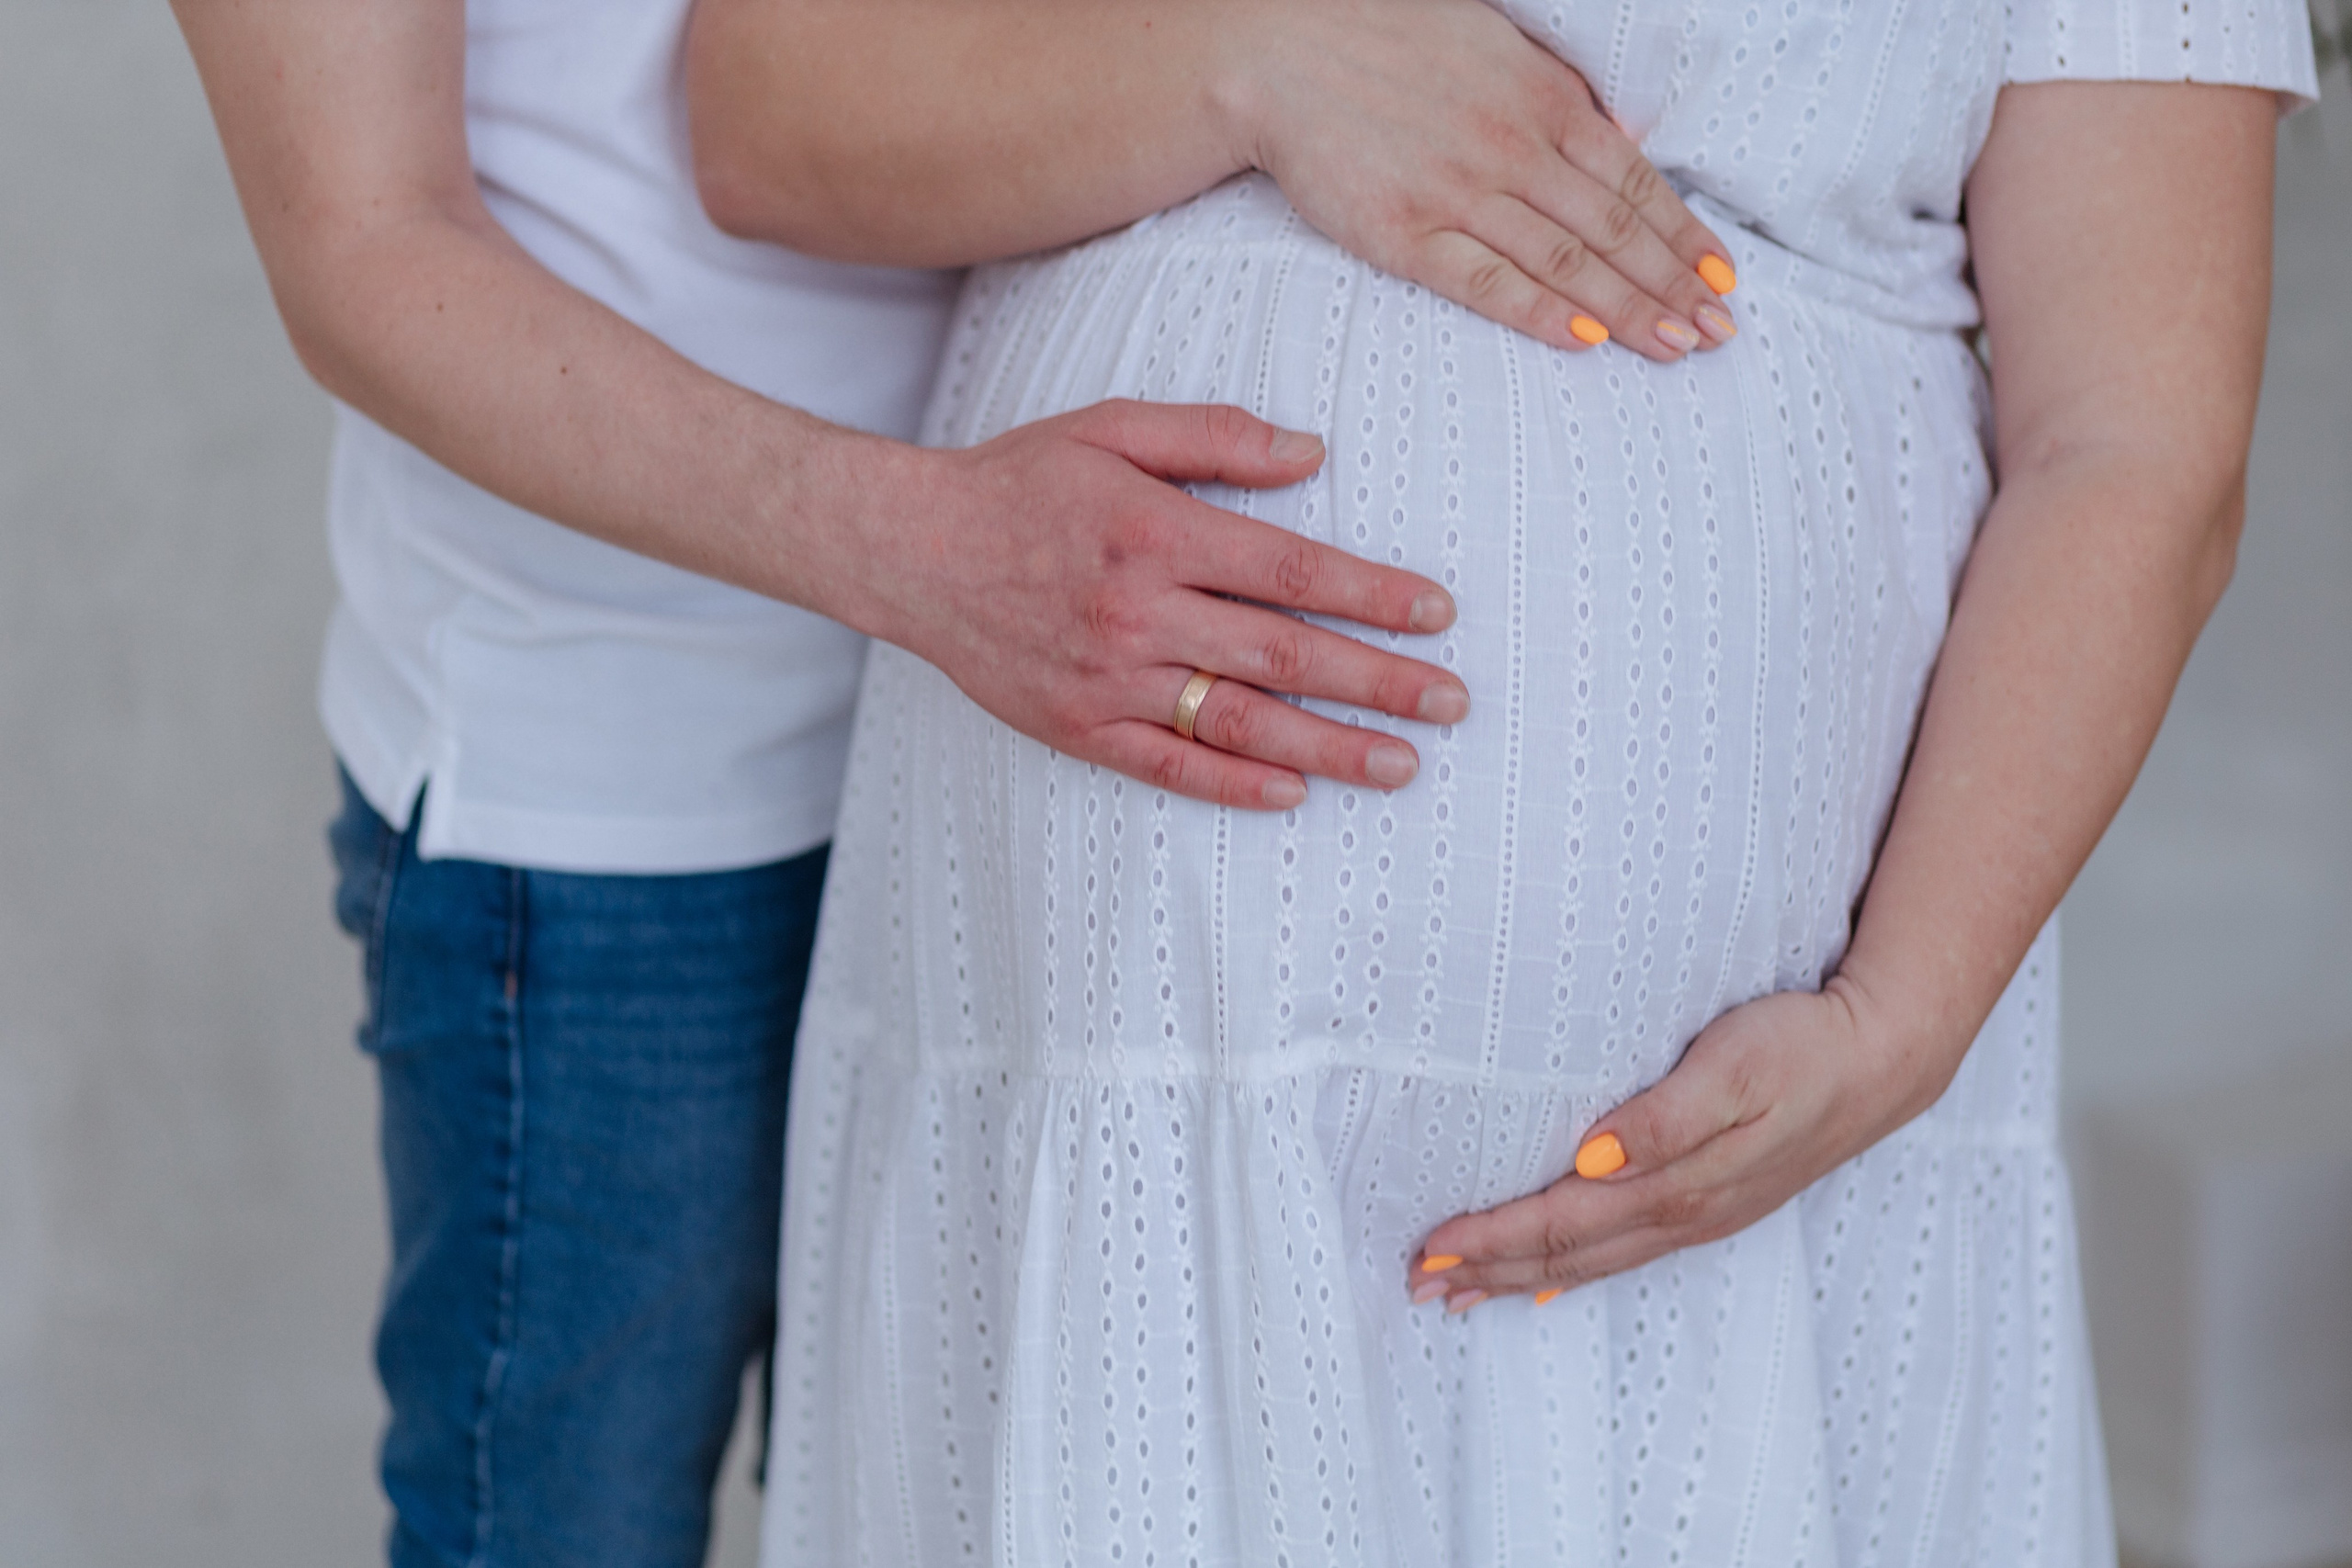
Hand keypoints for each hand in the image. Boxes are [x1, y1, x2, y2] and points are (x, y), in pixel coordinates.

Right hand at [856, 399, 1470, 810]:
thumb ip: (1213, 437)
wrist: (910, 550)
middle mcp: (1138, 612)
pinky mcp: (1077, 727)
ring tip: (1402, 764)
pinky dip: (1233, 786)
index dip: (1371, 593)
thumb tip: (1312, 453)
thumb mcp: (1112, 427)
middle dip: (1380, 680)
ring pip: (1240, 723)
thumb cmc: (1019, 481)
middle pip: (1284, 653)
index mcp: (1156, 533)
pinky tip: (1294, 793)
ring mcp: (1108, 679)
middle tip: (1453, 700)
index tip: (1437, 612)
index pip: (1291, 570)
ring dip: (1329, 747)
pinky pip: (1167, 767)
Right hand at [1236, 0, 1738, 360]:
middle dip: (1674, 284)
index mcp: (1542, 100)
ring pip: (1563, 262)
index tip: (1724, 279)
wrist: (1281, 53)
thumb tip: (1618, 143)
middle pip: (1612, 229)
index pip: (1634, 180)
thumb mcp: (1497, 49)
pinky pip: (1485, 282)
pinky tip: (1586, 341)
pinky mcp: (1404, 233)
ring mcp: (1458, 193)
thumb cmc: (1390, 44)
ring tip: (1675, 347)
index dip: (1684, 234)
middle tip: (1719, 331)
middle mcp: (1512, 148)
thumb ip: (1557, 98)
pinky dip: (1540, 313)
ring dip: (1628, 309)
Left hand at [1410, 975, 1955, 1307]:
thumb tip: (1590, 1156)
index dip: (1490, 1240)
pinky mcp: (1714, 1202)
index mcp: (1676, 1183)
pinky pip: (1627, 1253)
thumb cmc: (1800, 1047)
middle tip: (1418, 1286)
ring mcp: (1700, 1214)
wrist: (1884, 1057)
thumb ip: (1662, 1117)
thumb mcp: (1733, 1068)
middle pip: (1566, 1255)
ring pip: (1592, 1261)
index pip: (1560, 1223)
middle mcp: (1682, 1212)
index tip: (1429, 1250)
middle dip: (1488, 1272)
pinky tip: (1549, 1287)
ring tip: (1462, 1294)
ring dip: (1522, 1278)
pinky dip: (1575, 1273)